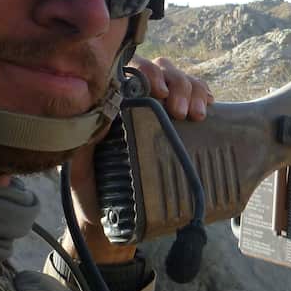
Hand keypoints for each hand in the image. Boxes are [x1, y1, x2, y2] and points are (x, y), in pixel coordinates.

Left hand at [60, 58, 213, 265]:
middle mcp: (139, 100)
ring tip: (196, 114)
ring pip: (182, 80)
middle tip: (179, 111)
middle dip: (176, 84)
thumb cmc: (91, 191)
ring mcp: (161, 110)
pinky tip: (210, 104)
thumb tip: (97, 118)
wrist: (110, 221)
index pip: (133, 70)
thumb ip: (84, 143)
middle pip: (163, 71)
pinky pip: (196, 97)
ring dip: (193, 90)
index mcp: (115, 102)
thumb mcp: (80, 166)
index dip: (148, 72)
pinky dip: (204, 94)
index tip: (157, 92)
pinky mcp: (180, 125)